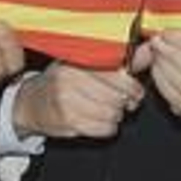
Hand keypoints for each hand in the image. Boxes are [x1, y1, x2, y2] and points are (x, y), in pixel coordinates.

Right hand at [12, 62, 143, 139]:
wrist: (32, 103)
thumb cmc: (63, 81)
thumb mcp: (86, 64)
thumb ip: (119, 60)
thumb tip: (148, 51)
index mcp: (77, 60)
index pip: (117, 75)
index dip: (132, 87)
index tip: (135, 91)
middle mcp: (70, 78)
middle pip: (117, 97)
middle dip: (125, 103)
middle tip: (123, 103)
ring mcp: (67, 100)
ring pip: (112, 114)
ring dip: (115, 116)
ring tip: (108, 111)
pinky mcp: (67, 121)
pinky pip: (103, 128)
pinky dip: (107, 127)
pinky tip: (99, 121)